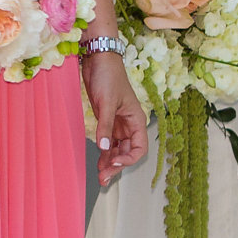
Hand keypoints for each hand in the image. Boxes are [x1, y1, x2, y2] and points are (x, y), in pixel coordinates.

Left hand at [85, 49, 148, 184]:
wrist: (99, 59)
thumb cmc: (108, 76)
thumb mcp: (107, 102)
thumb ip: (105, 126)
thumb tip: (103, 148)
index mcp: (136, 119)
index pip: (139, 147)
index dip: (129, 159)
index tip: (114, 163)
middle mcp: (129, 124)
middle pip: (128, 152)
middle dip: (117, 165)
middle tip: (104, 178)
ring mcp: (117, 123)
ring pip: (118, 149)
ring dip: (110, 162)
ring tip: (100, 175)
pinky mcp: (106, 121)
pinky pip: (108, 142)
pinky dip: (104, 153)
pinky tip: (98, 162)